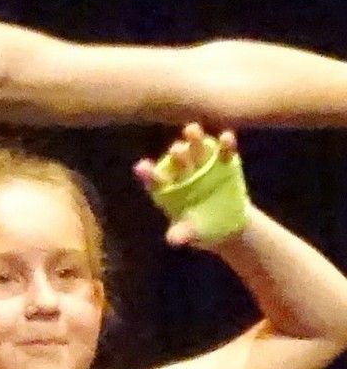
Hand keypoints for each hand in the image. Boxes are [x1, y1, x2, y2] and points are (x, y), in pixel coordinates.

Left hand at [136, 125, 249, 247]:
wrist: (226, 222)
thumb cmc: (201, 228)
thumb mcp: (192, 232)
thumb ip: (182, 233)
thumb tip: (174, 240)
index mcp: (168, 190)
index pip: (155, 181)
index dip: (148, 174)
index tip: (141, 166)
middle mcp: (182, 174)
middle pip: (177, 161)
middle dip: (177, 154)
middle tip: (177, 148)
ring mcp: (203, 166)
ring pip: (197, 150)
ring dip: (195, 140)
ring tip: (192, 129)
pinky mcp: (224, 164)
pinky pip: (224, 152)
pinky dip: (225, 144)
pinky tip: (226, 136)